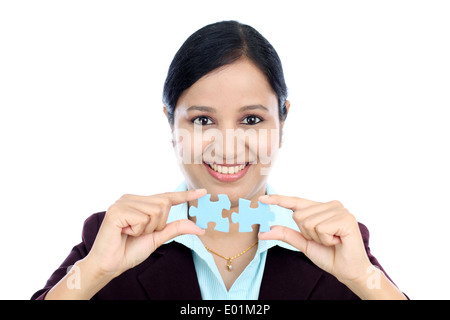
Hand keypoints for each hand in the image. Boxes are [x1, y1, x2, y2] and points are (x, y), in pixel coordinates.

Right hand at [86, 189, 206, 278]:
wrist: (109, 265)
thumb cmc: (130, 250)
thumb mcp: (158, 238)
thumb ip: (176, 228)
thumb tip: (199, 228)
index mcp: (141, 202)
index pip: (167, 196)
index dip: (186, 195)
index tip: (204, 192)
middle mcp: (132, 198)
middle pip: (164, 204)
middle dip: (157, 224)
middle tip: (139, 233)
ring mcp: (123, 202)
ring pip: (155, 210)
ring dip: (147, 228)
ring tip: (130, 233)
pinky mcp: (117, 210)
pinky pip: (142, 218)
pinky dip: (137, 230)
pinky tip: (123, 232)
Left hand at [258, 194, 371, 284]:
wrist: (348, 271)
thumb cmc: (329, 255)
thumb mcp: (303, 243)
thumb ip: (286, 234)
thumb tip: (264, 231)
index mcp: (321, 208)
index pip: (296, 202)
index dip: (278, 200)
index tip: (261, 199)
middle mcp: (331, 205)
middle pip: (299, 215)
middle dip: (307, 233)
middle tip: (324, 240)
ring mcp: (339, 210)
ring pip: (308, 222)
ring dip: (318, 237)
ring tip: (332, 241)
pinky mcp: (346, 218)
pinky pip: (321, 228)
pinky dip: (326, 239)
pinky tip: (338, 241)